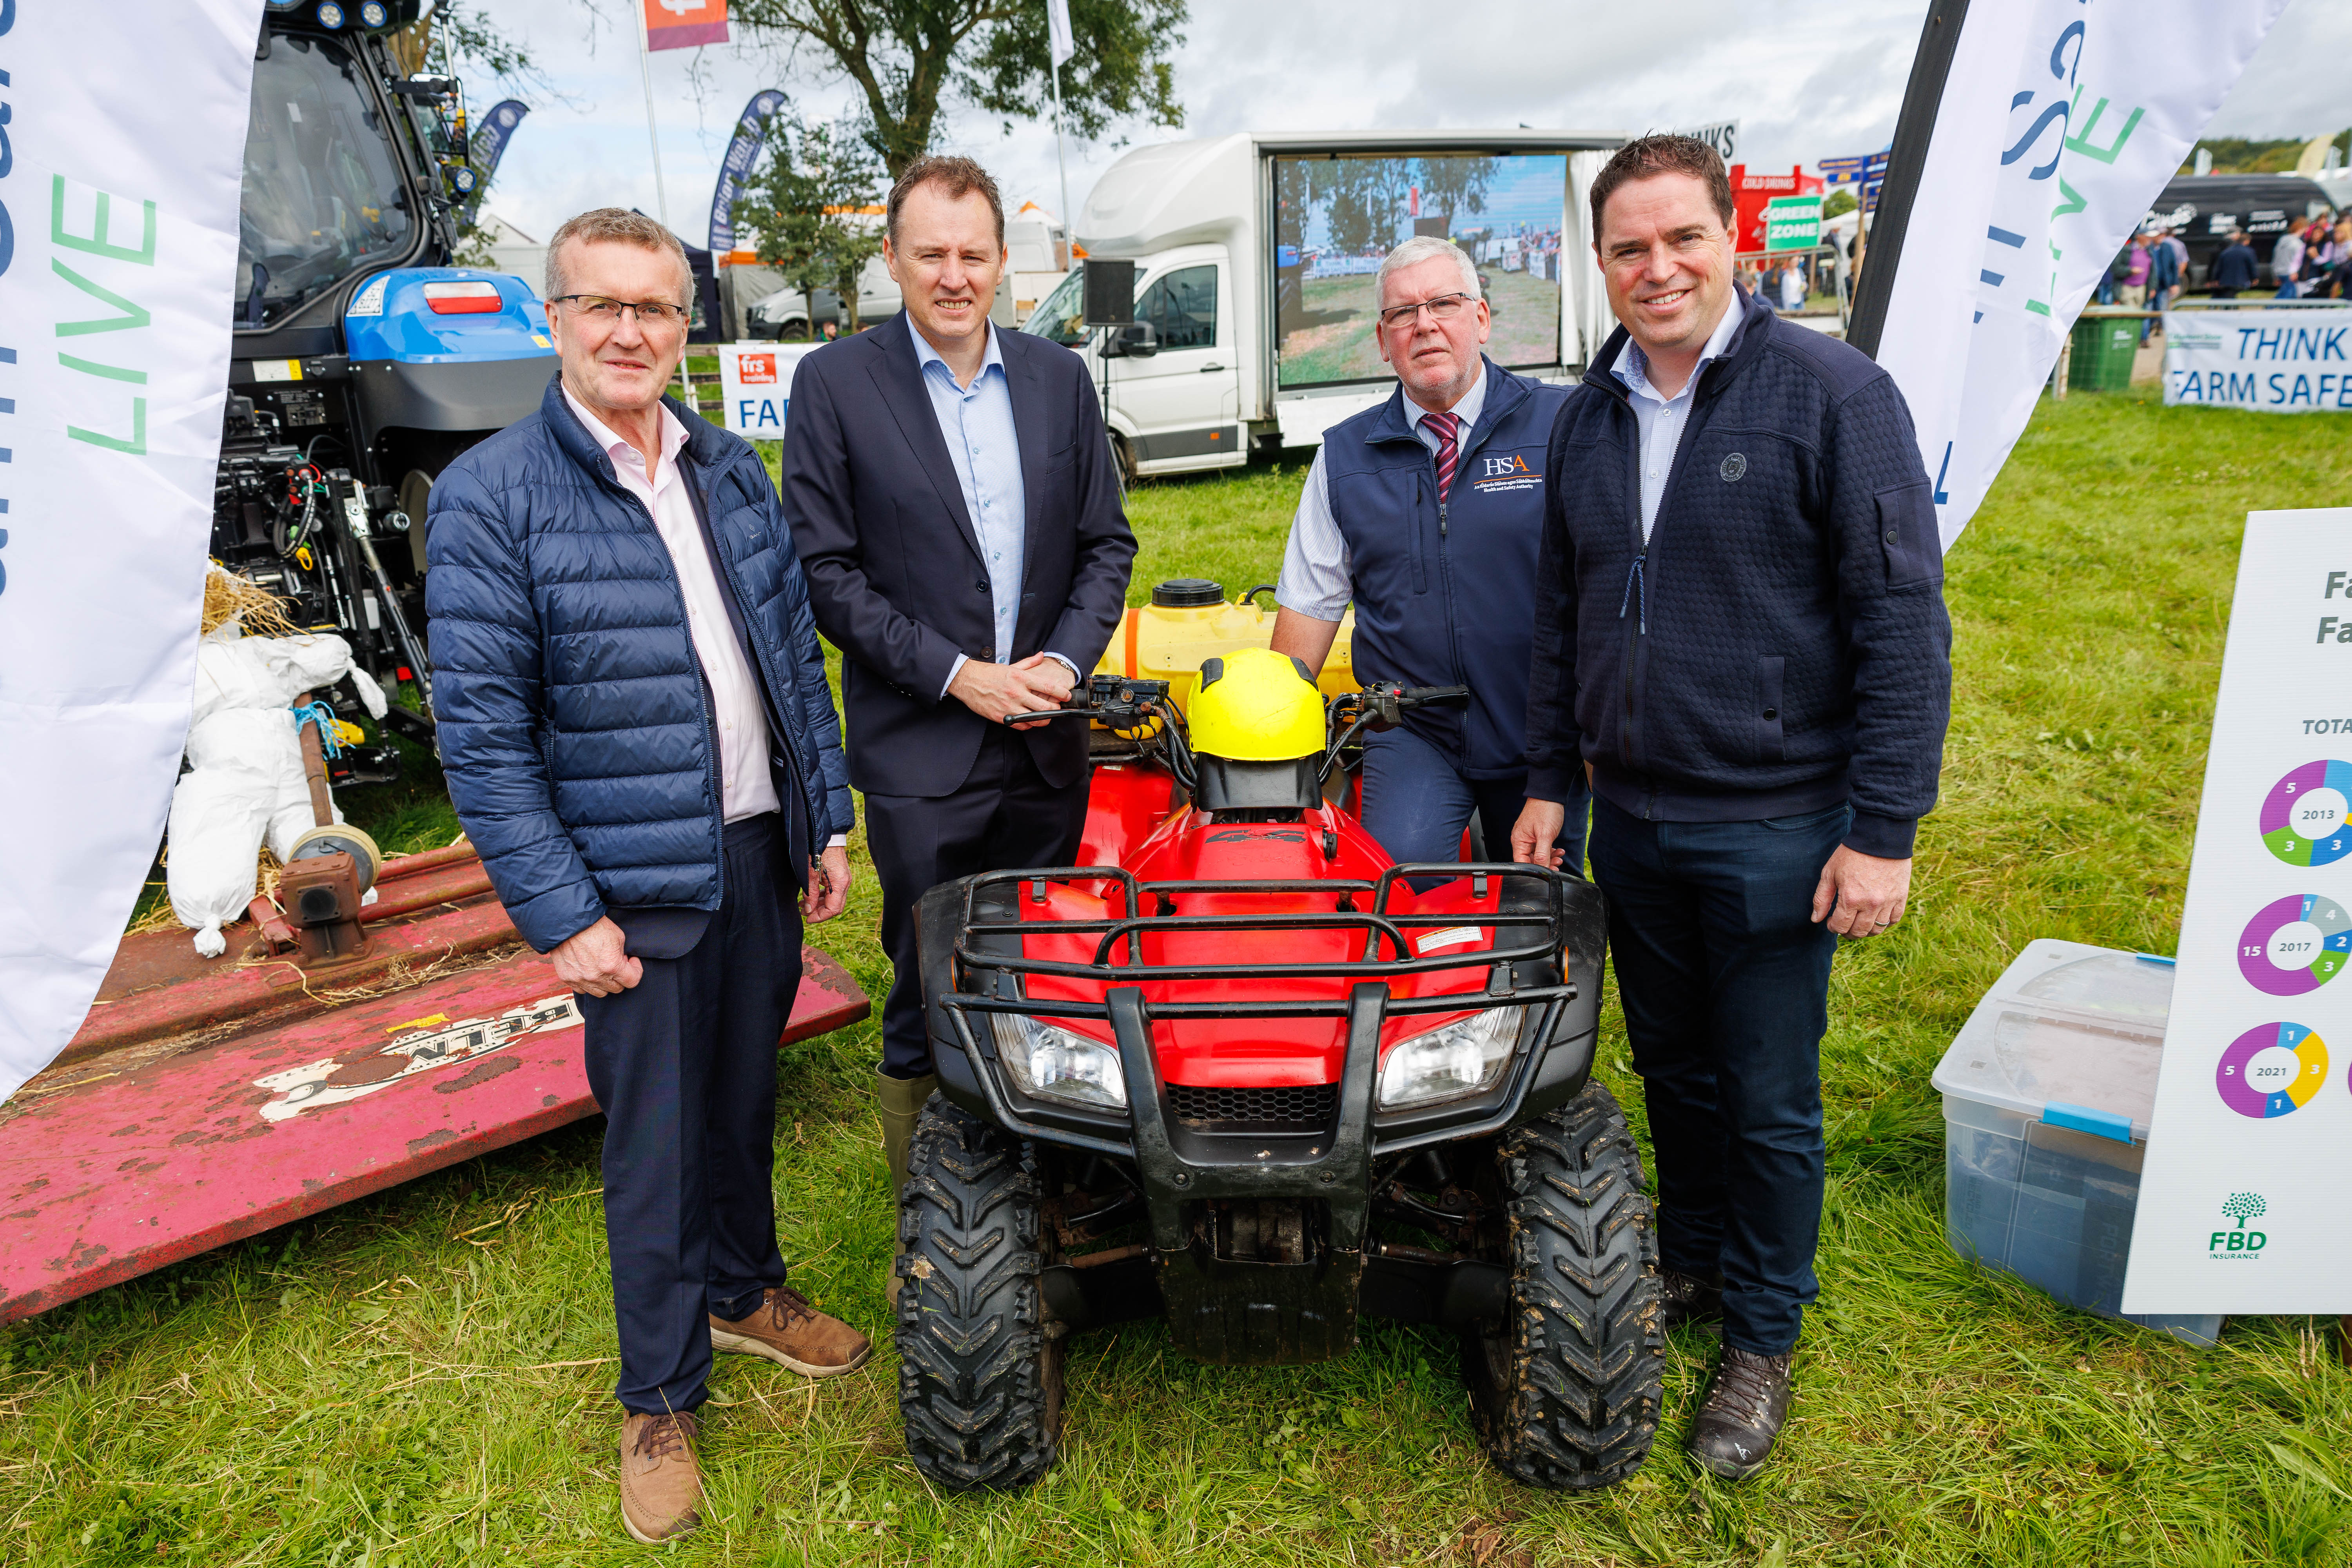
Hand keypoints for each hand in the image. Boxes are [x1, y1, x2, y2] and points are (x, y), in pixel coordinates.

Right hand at [550, 916, 641, 996]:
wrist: (569, 921)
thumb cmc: (594, 926)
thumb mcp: (619, 937)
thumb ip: (622, 955)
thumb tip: (623, 963)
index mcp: (611, 966)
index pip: (632, 981)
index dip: (636, 971)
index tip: (632, 963)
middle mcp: (595, 976)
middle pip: (616, 988)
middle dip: (620, 977)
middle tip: (617, 963)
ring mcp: (580, 979)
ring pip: (600, 992)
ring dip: (605, 983)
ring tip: (603, 968)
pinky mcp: (567, 978)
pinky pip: (582, 989)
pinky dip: (587, 983)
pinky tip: (589, 970)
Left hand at [802, 845, 851, 922]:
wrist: (824, 835)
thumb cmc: (817, 852)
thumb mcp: (810, 875)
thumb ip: (810, 894)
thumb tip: (809, 910)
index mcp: (840, 883)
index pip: (833, 909)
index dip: (820, 917)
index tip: (807, 918)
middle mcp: (845, 883)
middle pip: (835, 906)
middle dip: (819, 912)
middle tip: (804, 913)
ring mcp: (844, 879)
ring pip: (833, 899)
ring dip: (819, 905)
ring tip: (803, 905)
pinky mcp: (839, 875)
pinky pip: (833, 891)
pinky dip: (822, 896)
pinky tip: (810, 897)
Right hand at [949, 657, 1073, 728]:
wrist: (967, 681)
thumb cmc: (989, 673)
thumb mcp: (1011, 666)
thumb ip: (1029, 663)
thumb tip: (1041, 656)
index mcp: (1021, 678)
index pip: (1048, 687)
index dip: (1061, 693)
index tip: (1066, 696)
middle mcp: (1017, 693)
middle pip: (1045, 707)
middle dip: (1055, 709)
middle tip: (1057, 708)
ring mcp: (1009, 706)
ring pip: (1034, 719)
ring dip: (1044, 719)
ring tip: (1046, 716)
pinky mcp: (1001, 716)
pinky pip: (1021, 725)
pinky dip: (1028, 724)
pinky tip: (1030, 720)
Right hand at [1511, 799, 1568, 868]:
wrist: (1550, 795)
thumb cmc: (1545, 810)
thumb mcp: (1545, 835)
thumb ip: (1542, 854)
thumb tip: (1541, 869)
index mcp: (1519, 840)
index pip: (1522, 863)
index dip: (1534, 870)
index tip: (1547, 872)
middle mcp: (1521, 840)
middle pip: (1530, 860)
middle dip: (1544, 864)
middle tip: (1557, 865)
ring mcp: (1528, 837)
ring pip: (1537, 855)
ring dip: (1549, 858)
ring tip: (1559, 857)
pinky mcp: (1535, 834)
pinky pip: (1541, 848)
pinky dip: (1550, 851)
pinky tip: (1558, 850)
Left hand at [1810, 845, 1912, 936]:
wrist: (1880, 838)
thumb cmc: (1851, 854)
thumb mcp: (1830, 872)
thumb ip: (1821, 898)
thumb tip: (1816, 919)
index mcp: (1851, 899)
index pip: (1841, 926)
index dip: (1833, 927)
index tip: (1831, 922)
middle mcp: (1871, 904)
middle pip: (1859, 932)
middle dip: (1848, 932)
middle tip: (1844, 925)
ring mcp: (1888, 902)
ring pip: (1877, 930)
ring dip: (1866, 930)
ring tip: (1859, 922)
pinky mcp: (1901, 897)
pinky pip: (1894, 920)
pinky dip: (1884, 923)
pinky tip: (1876, 916)